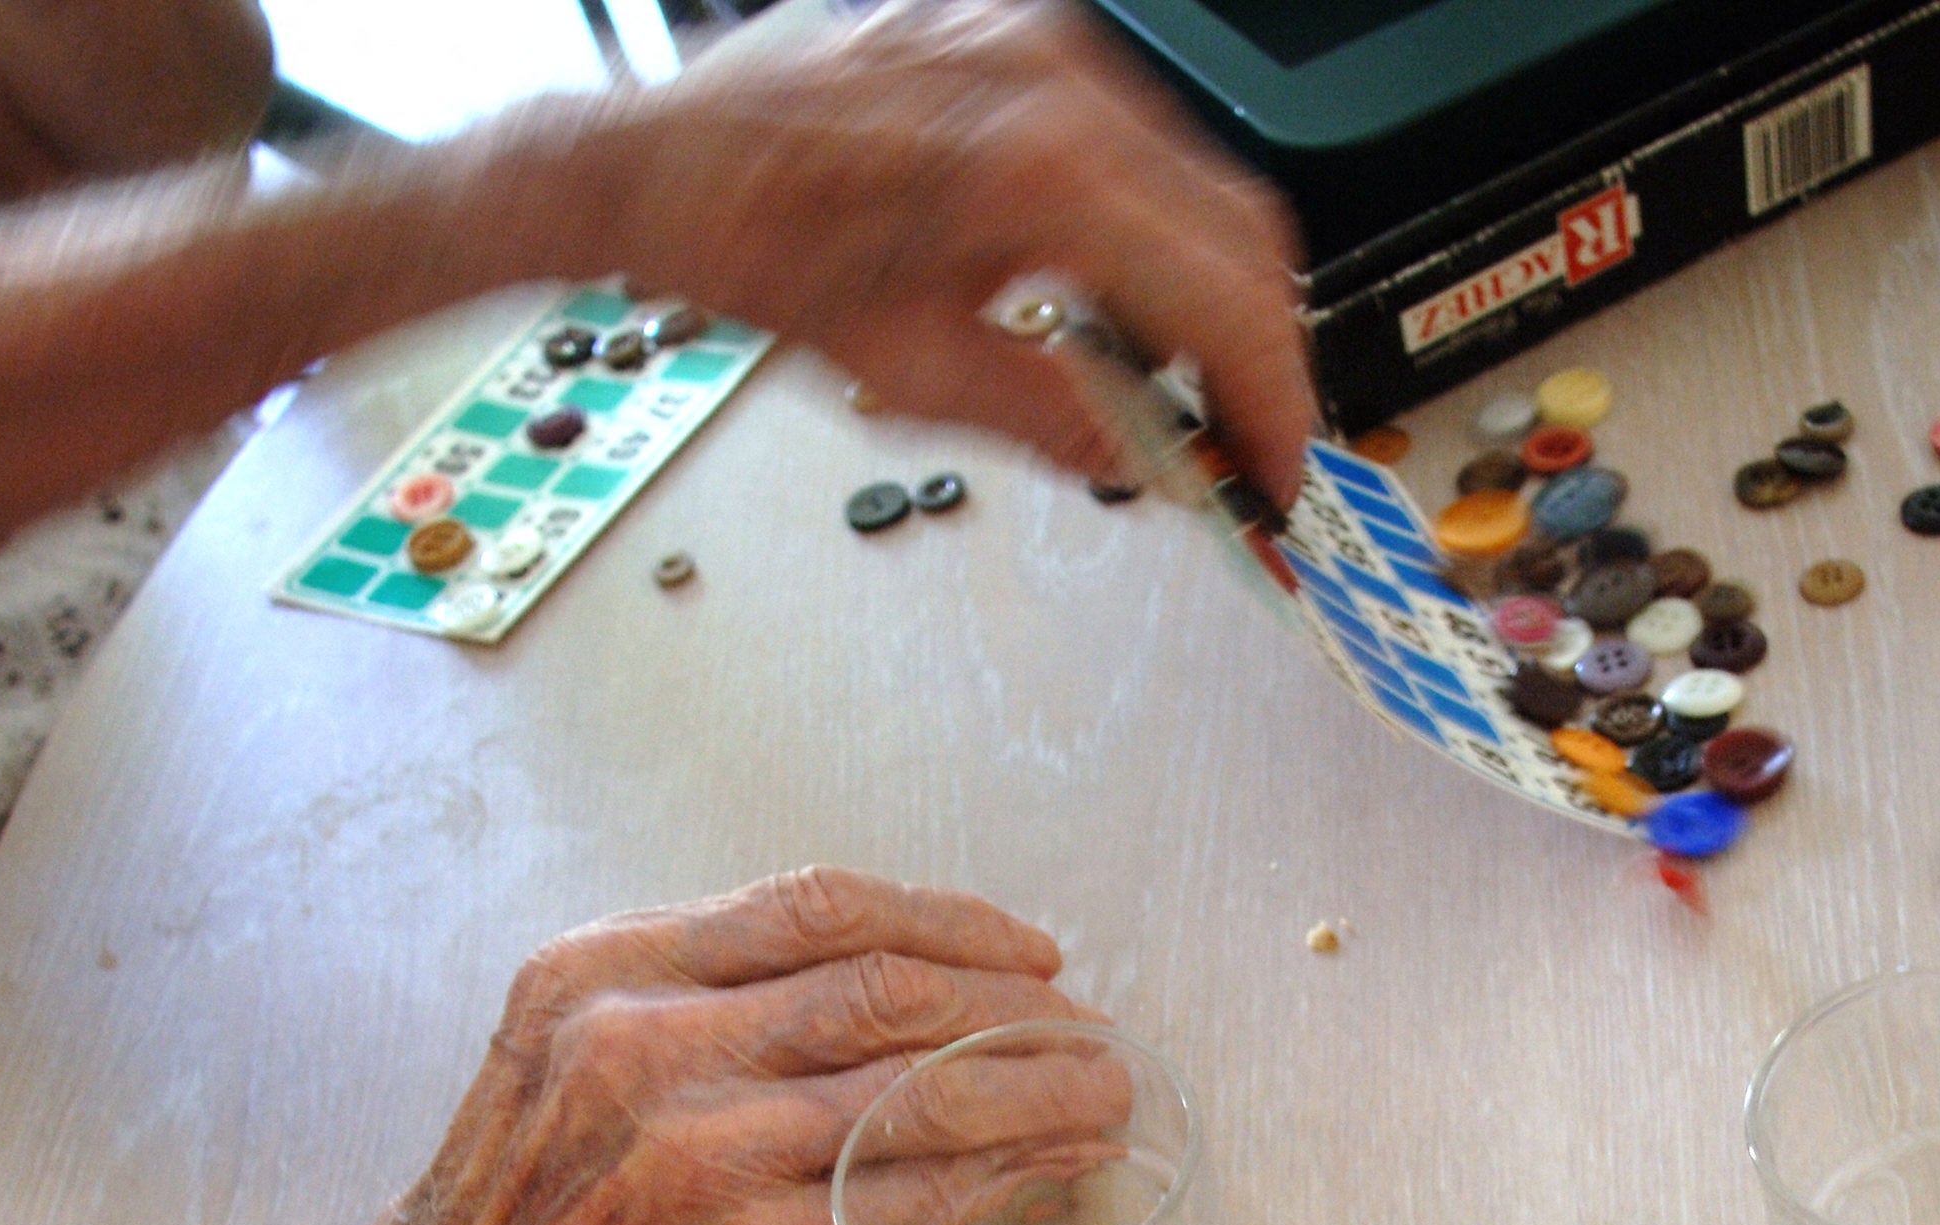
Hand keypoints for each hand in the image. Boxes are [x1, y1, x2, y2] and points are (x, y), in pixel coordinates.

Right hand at [122, 867, 1121, 1224]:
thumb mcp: (556, 1084)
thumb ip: (686, 1025)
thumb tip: (863, 1017)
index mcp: (598, 976)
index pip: (816, 906)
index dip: (949, 923)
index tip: (1028, 954)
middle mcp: (642, 1043)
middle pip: (888, 987)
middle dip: (1017, 1009)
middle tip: (1090, 1034)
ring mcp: (693, 1150)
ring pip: (919, 1091)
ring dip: (1042, 1093)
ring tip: (1109, 1098)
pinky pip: (913, 1204)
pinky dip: (1006, 1183)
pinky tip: (1059, 1178)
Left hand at [573, 0, 1313, 499]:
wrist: (664, 157)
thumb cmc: (751, 239)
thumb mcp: (910, 369)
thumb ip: (1053, 420)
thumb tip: (1148, 461)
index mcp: (1038, 166)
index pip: (1222, 295)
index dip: (1269, 399)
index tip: (1274, 467)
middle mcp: (1058, 82)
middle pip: (1242, 231)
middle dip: (1259, 350)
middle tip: (1244, 437)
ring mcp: (1047, 46)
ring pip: (1204, 184)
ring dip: (1210, 291)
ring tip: (1172, 379)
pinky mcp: (1028, 38)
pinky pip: (1143, 140)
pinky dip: (1154, 229)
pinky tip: (1113, 295)